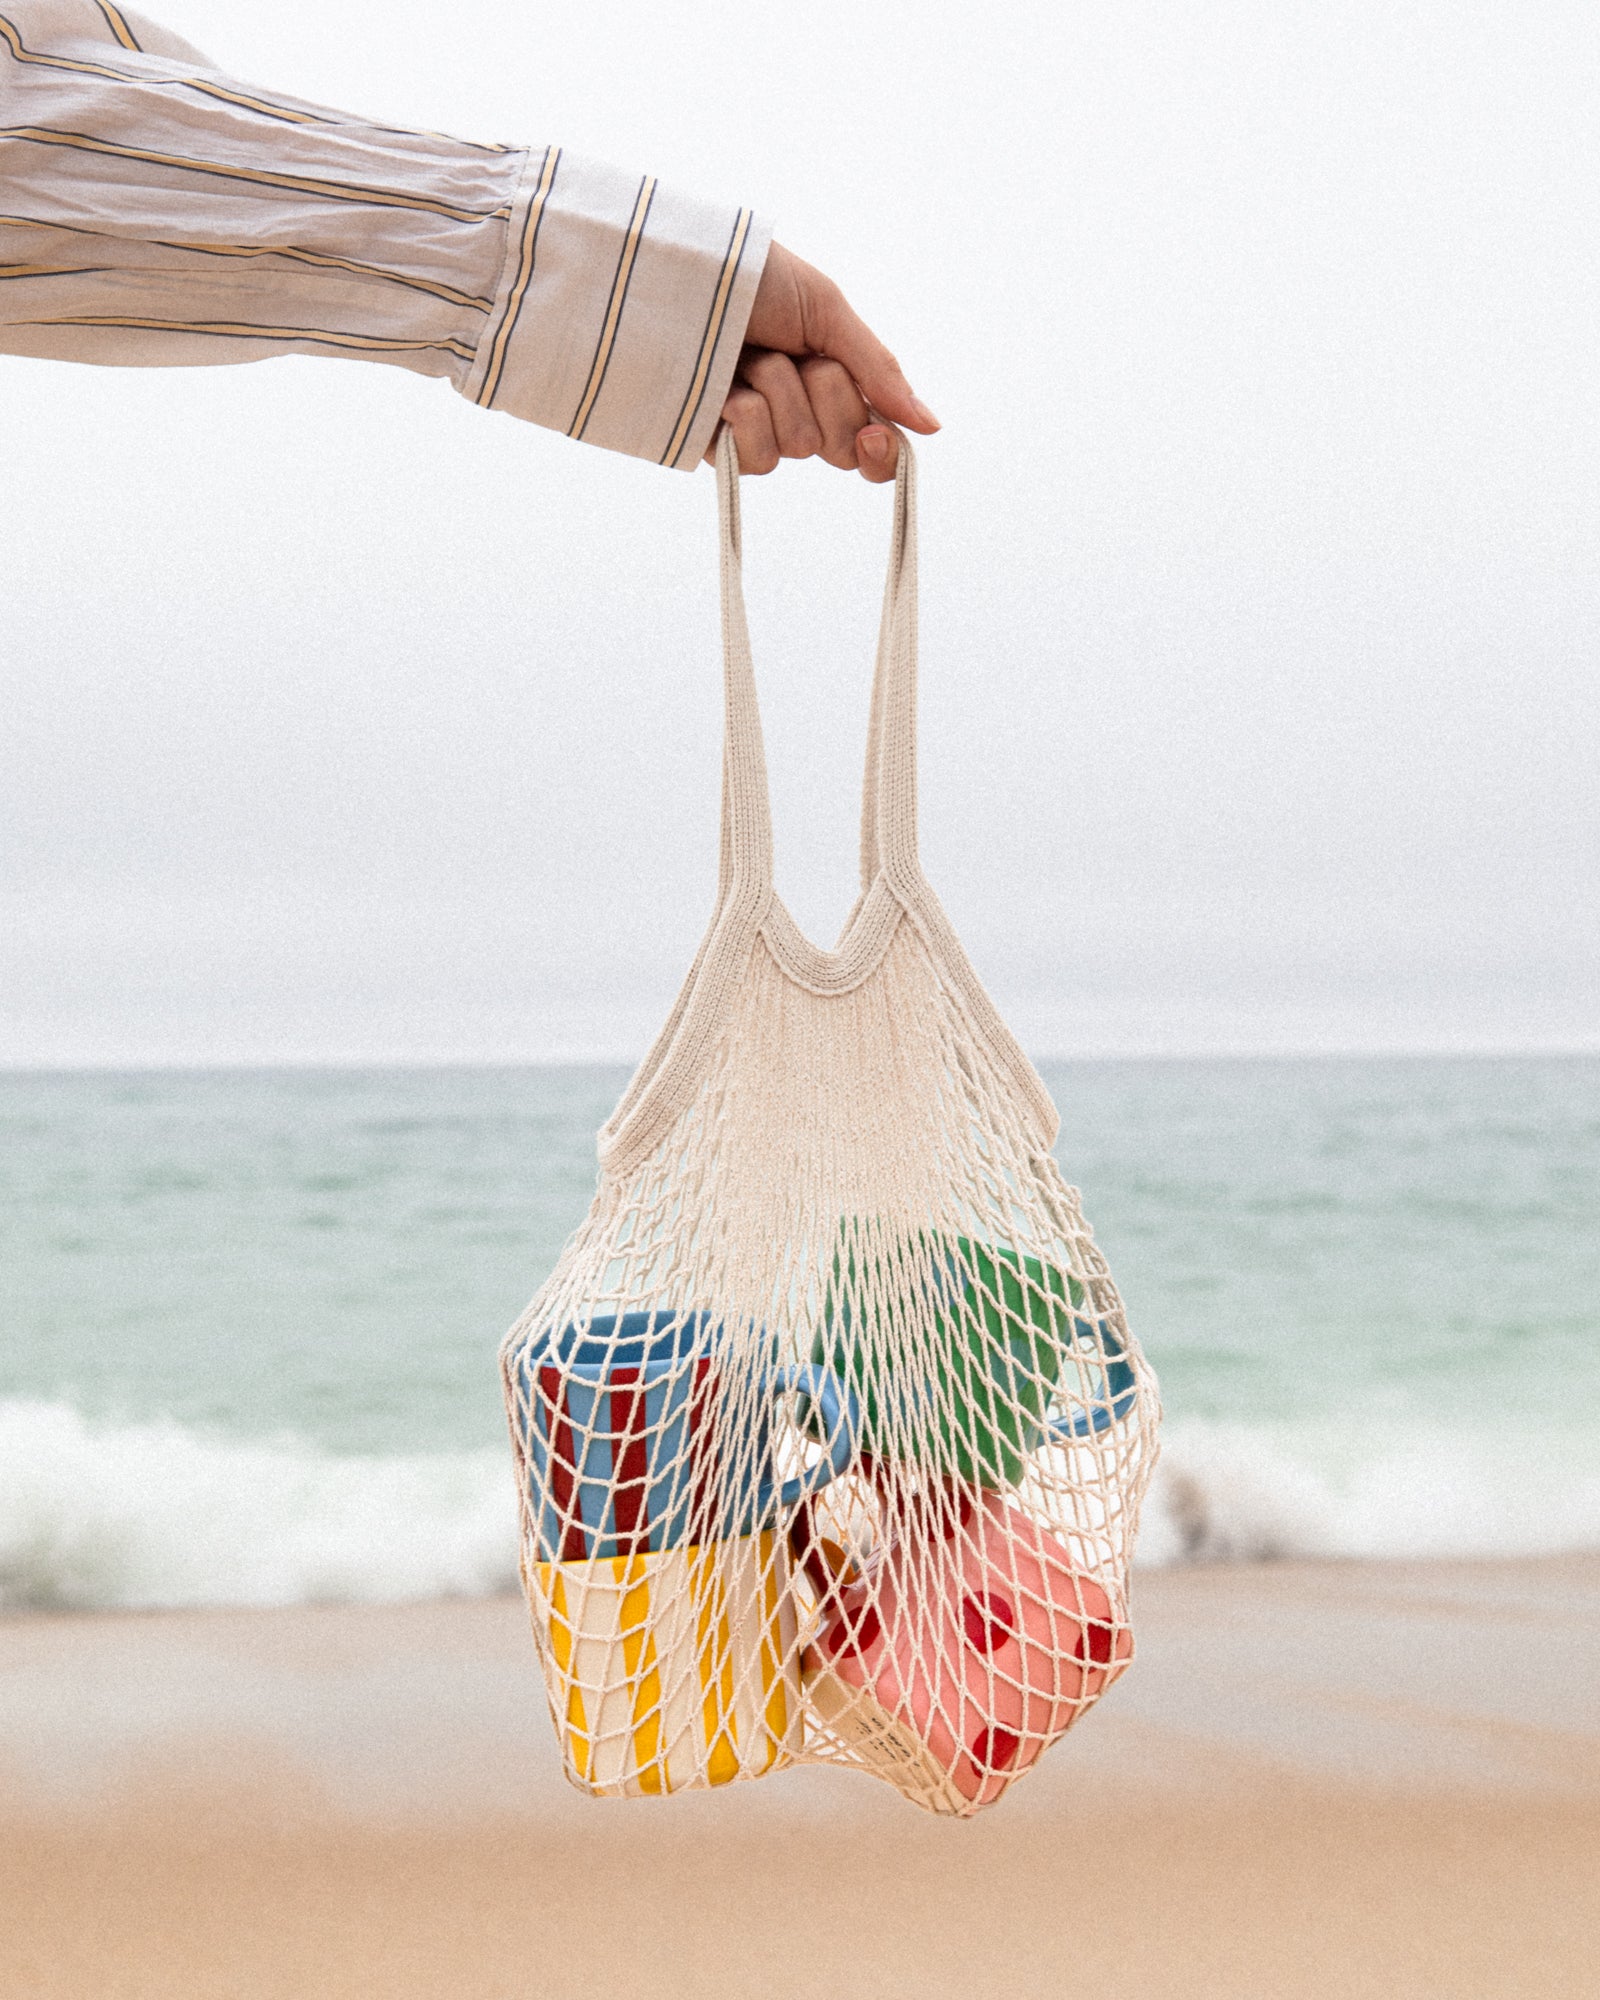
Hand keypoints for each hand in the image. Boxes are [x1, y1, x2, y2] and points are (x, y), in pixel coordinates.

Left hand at [713, 241, 939, 481]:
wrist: (682, 272)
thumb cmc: (753, 276)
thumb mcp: (827, 311)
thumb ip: (878, 370)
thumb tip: (931, 425)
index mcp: (828, 381)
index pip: (869, 443)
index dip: (878, 452)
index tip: (873, 437)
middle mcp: (795, 410)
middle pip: (839, 447)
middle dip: (826, 396)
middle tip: (795, 354)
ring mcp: (755, 430)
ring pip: (798, 446)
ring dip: (779, 391)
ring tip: (747, 353)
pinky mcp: (715, 445)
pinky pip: (756, 458)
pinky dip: (747, 416)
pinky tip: (724, 385)